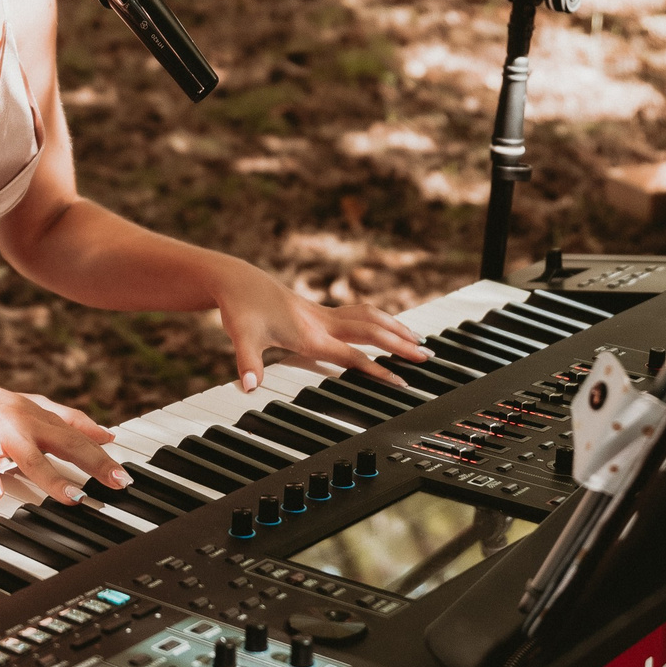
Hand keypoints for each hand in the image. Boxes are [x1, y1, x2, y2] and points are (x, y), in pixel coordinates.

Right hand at [0, 374, 130, 507]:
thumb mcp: (30, 408)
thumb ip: (68, 420)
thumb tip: (107, 433)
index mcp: (39, 415)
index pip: (78, 431)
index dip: (104, 450)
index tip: (125, 472)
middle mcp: (25, 420)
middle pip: (67, 442)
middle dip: (94, 462)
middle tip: (118, 481)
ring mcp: (0, 429)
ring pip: (32, 456)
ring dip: (53, 478)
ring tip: (73, 498)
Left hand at [208, 259, 429, 393]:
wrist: (238, 280)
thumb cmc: (241, 309)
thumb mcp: (241, 337)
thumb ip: (247, 363)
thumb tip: (248, 386)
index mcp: (310, 334)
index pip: (353, 356)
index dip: (378, 370)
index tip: (402, 382)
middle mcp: (323, 322)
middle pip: (372, 333)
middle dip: (401, 345)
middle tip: (427, 357)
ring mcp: (323, 314)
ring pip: (370, 318)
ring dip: (396, 328)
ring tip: (418, 340)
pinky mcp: (320, 310)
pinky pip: (359, 314)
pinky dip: (379, 320)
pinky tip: (388, 326)